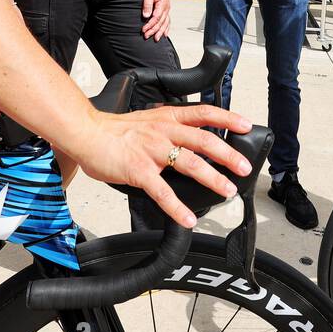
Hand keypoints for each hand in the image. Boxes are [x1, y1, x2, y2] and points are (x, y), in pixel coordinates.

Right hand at [70, 105, 253, 226]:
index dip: (228, 117)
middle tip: (244, 168)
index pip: (204, 113)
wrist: (85, 132)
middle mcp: (164, 131)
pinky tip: (187, 218)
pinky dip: (177, 207)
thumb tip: (188, 142)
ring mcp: (152, 151)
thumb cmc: (114, 130)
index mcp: (167, 117)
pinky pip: (162, 191)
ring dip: (212, 178)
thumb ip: (169, 129)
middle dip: (228, 155)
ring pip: (190, 163)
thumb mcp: (148, 120)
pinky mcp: (139, 170)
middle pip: (204, 140)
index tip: (246, 125)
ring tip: (227, 191)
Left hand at [142, 0, 171, 40]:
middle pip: (160, 22)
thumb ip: (147, 3)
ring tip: (156, 39)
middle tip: (146, 36)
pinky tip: (164, 34)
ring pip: (165, 23)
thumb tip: (146, 15)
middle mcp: (166, 8)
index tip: (144, 29)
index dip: (150, 24)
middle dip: (153, 30)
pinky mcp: (165, 11)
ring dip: (160, 31)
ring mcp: (167, 10)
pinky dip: (166, 28)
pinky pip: (167, 21)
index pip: (156, 17)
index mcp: (162, 3)